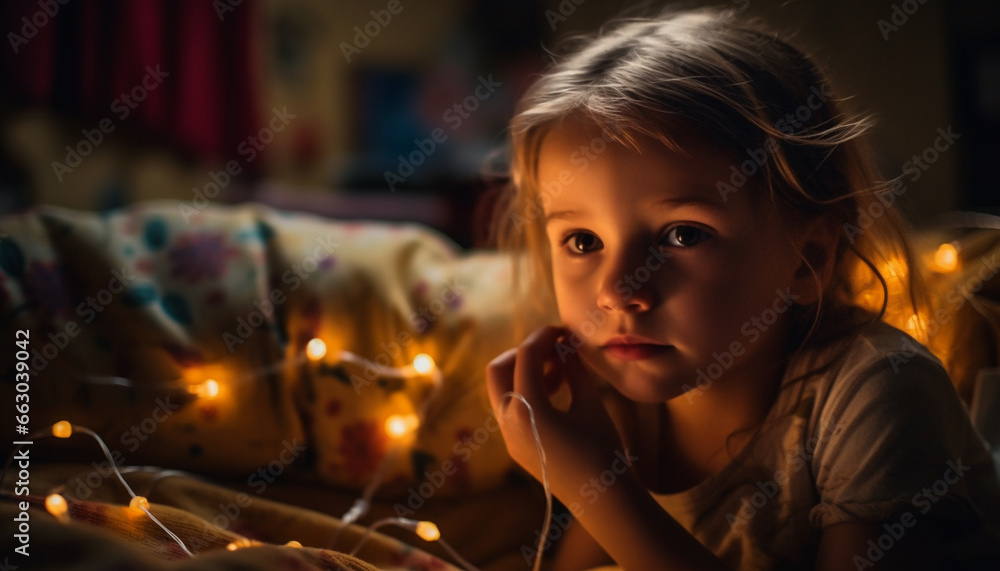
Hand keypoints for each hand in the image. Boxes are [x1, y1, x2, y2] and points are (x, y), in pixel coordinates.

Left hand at [486, 326, 629, 504]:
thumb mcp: (590, 403)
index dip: (544, 336)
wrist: (602, 500)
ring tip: (560, 374)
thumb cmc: (602, 450)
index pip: (526, 356)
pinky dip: (526, 392)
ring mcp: (508, 436)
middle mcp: (509, 422)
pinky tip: (556, 392)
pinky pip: (510, 407)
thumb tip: (566, 343)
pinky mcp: (515, 445)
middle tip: (554, 352)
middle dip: (523, 353)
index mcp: (527, 409)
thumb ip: (574, 368)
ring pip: (501, 389)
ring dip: (524, 372)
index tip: (563, 330)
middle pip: (499, 369)